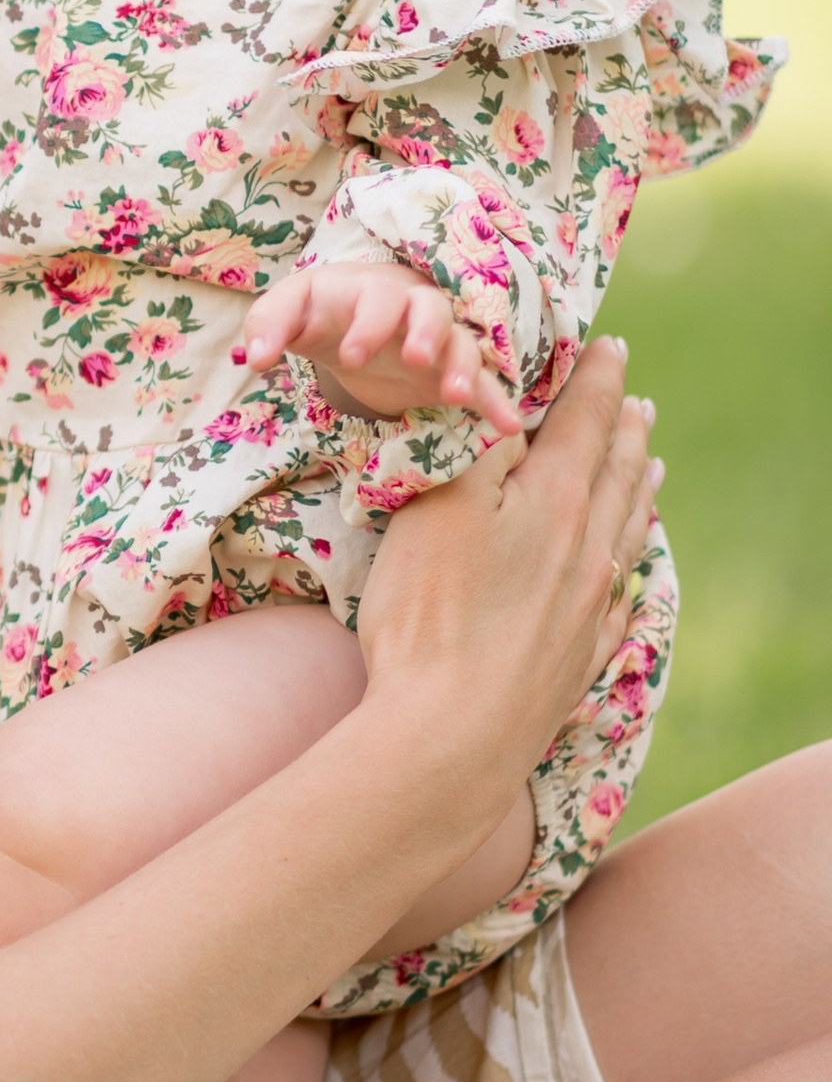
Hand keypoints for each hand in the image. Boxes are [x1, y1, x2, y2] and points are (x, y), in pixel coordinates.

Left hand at [237, 254, 522, 434]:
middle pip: (428, 308)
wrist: (353, 318)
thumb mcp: (289, 311)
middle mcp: (409, 307)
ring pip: (462, 341)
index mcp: (367, 289)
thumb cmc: (320, 311)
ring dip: (463, 364)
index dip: (367, 323)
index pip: (373, 297)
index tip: (350, 356)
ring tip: (456, 393)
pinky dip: (496, 401)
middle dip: (424, 331)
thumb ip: (266, 326)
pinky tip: (509, 425)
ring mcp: (435, 338)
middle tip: (413, 358)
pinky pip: (484, 381)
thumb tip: (250, 357)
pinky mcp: (450, 370)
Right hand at [353, 337, 660, 780]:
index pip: (583, 422)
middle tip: (635, 399)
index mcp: (554, 501)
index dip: (595, 379)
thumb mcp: (439, 504)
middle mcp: (586, 549)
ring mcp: (589, 608)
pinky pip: (621, 600)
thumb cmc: (431, 615)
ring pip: (626, 532)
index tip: (610, 346)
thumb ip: (481, 445)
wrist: (450, 735)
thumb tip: (512, 401)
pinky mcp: (578, 658)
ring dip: (639, 488)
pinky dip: (631, 568)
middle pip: (615, 473)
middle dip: (623, 428)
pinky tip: (632, 571)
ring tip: (651, 463)